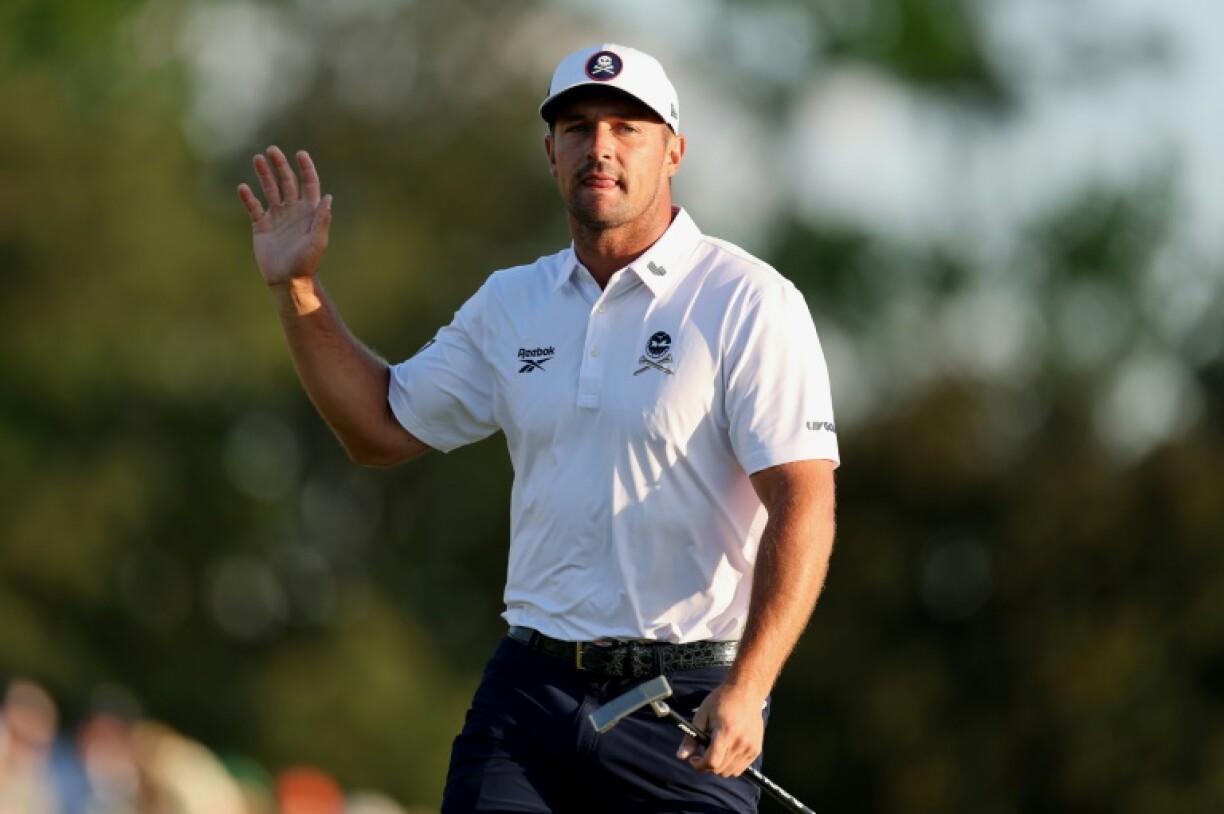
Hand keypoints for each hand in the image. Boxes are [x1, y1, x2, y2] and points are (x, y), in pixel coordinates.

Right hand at [237, 146, 331, 285]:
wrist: (287, 280)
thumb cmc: (306, 262)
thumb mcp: (317, 241)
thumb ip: (322, 219)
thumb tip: (328, 197)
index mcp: (308, 212)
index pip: (308, 184)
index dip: (305, 168)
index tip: (300, 154)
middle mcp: (293, 210)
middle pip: (287, 182)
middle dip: (280, 166)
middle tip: (272, 150)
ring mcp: (277, 216)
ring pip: (270, 190)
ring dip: (264, 174)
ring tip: (258, 159)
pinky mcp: (262, 225)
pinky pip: (253, 207)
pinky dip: (248, 197)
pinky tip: (243, 188)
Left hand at [676, 683, 765, 777]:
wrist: (746, 691)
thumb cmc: (722, 700)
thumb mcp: (702, 715)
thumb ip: (691, 737)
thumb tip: (680, 756)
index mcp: (726, 732)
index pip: (712, 762)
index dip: (699, 765)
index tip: (694, 759)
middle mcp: (740, 743)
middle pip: (719, 769)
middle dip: (707, 765)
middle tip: (703, 750)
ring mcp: (750, 748)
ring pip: (730, 772)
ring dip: (719, 766)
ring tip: (716, 748)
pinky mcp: (756, 750)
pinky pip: (740, 768)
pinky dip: (731, 765)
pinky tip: (727, 749)